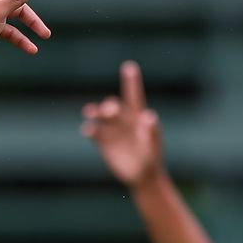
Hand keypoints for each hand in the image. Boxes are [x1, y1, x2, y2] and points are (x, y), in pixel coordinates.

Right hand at [82, 61, 163, 187]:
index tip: (129, 66)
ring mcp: (112, 130)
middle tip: (109, 110)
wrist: (142, 175)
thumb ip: (152, 131)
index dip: (131, 81)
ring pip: (100, 116)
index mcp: (138, 116)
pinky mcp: (103, 142)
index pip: (134, 95)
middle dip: (109, 106)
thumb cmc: (152, 158)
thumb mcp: (153, 145)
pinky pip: (93, 131)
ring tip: (90, 112)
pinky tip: (88, 130)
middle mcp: (124, 120)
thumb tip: (149, 115)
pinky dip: (89, 129)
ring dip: (95, 112)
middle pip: (114, 106)